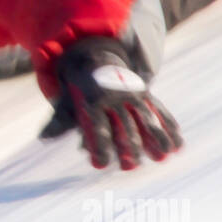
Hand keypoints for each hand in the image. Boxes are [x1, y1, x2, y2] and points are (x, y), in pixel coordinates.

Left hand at [40, 37, 182, 169]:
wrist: (94, 55)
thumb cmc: (77, 86)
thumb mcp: (64, 99)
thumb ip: (59, 120)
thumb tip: (43, 137)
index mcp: (93, 99)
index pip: (96, 126)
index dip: (98, 145)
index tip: (100, 165)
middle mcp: (115, 95)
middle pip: (123, 124)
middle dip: (129, 146)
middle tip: (132, 167)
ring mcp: (132, 93)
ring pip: (146, 115)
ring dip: (157, 136)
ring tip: (165, 155)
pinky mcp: (144, 92)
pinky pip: (159, 109)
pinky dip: (169, 124)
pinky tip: (178, 142)